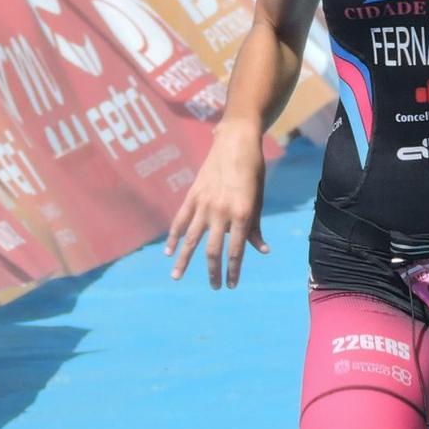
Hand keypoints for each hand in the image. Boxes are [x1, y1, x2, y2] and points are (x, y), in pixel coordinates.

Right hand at [164, 123, 268, 288]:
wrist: (236, 141)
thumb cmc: (253, 171)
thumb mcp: (259, 199)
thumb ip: (256, 226)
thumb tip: (261, 250)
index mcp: (242, 213)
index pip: (237, 250)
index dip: (233, 270)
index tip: (231, 285)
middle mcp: (221, 211)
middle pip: (213, 249)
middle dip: (213, 271)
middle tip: (214, 287)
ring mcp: (204, 203)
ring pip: (192, 238)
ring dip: (184, 260)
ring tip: (176, 277)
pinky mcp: (193, 194)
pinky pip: (181, 219)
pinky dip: (174, 236)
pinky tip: (168, 251)